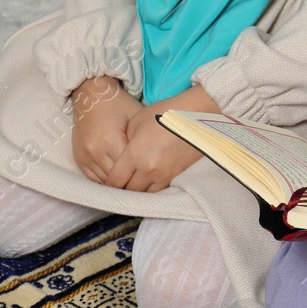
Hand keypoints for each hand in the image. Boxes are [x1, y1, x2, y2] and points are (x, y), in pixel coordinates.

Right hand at [71, 76, 142, 183]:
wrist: (91, 95)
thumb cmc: (119, 104)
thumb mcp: (136, 118)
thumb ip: (143, 142)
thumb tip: (153, 164)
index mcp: (111, 140)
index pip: (128, 169)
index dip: (140, 175)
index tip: (149, 180)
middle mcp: (96, 150)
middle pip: (116, 179)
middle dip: (129, 183)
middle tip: (142, 185)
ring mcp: (85, 155)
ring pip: (105, 182)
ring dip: (117, 184)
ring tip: (130, 182)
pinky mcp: (79, 158)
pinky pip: (94, 178)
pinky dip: (106, 180)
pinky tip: (116, 178)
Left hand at [104, 84, 220, 191]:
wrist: (197, 115)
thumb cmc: (164, 113)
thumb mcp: (136, 122)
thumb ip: (124, 142)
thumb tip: (120, 157)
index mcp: (135, 155)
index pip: (115, 181)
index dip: (110, 183)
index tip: (110, 180)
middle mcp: (148, 170)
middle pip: (129, 191)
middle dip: (123, 187)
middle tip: (121, 181)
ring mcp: (164, 175)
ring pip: (144, 194)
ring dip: (138, 190)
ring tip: (135, 181)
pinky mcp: (176, 177)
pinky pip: (159, 190)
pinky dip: (152, 188)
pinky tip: (150, 179)